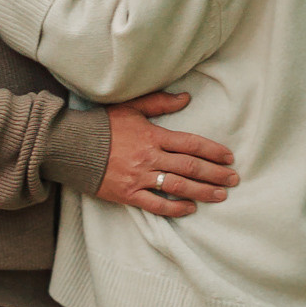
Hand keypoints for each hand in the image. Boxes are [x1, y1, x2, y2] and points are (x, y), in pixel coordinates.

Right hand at [92, 87, 237, 218]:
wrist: (71, 146)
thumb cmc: (102, 125)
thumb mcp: (131, 108)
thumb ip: (160, 103)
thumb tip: (186, 98)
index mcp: (152, 135)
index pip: (190, 143)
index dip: (213, 150)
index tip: (229, 157)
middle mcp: (149, 157)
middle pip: (190, 166)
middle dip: (215, 173)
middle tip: (233, 179)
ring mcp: (139, 177)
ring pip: (178, 186)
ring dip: (203, 191)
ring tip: (221, 195)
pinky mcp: (128, 194)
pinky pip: (156, 204)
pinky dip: (175, 208)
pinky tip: (190, 208)